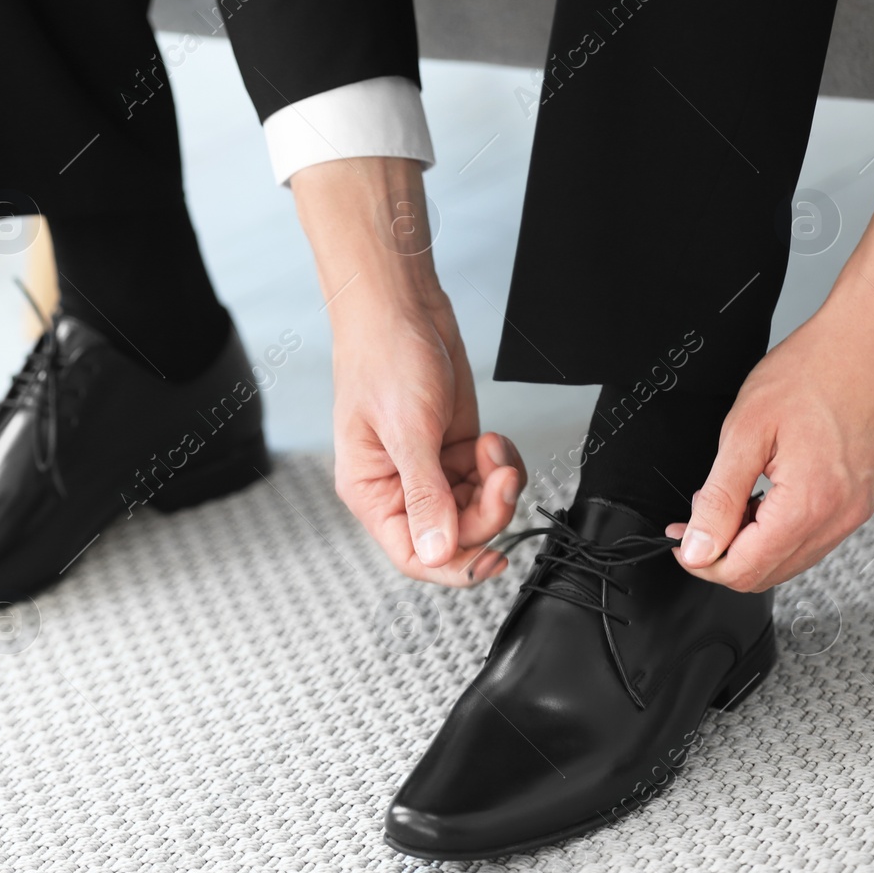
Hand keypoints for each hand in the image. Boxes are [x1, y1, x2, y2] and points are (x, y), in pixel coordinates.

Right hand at [291, 157, 523, 586]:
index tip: (493, 559)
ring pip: (476, 507)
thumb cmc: (384, 357)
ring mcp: (430, 468)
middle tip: (501, 478)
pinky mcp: (454, 448)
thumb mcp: (407, 432)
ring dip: (496, 485)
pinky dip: (498, 464)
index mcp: (372, 492)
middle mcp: (399, 486)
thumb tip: (437, 553)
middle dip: (486, 511)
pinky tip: (490, 438)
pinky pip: (486, 479)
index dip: (454, 565)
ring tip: (493, 448)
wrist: (401, 307)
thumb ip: (426, 496)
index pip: (412, 554)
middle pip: (454, 534)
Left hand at [669, 189, 873, 590]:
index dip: (702, 560)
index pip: (744, 570)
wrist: (868, 344)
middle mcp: (838, 518)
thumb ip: (718, 499)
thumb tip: (699, 548)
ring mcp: (853, 512)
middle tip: (693, 523)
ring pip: (788, 561)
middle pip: (766, 574)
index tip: (680, 539)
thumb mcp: (745, 434)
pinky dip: (776, 531)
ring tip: (724, 503)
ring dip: (748, 545)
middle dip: (721, 556)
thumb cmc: (811, 373)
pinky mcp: (858, 501)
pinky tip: (758, 499)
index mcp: (808, 505)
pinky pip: (810, 539)